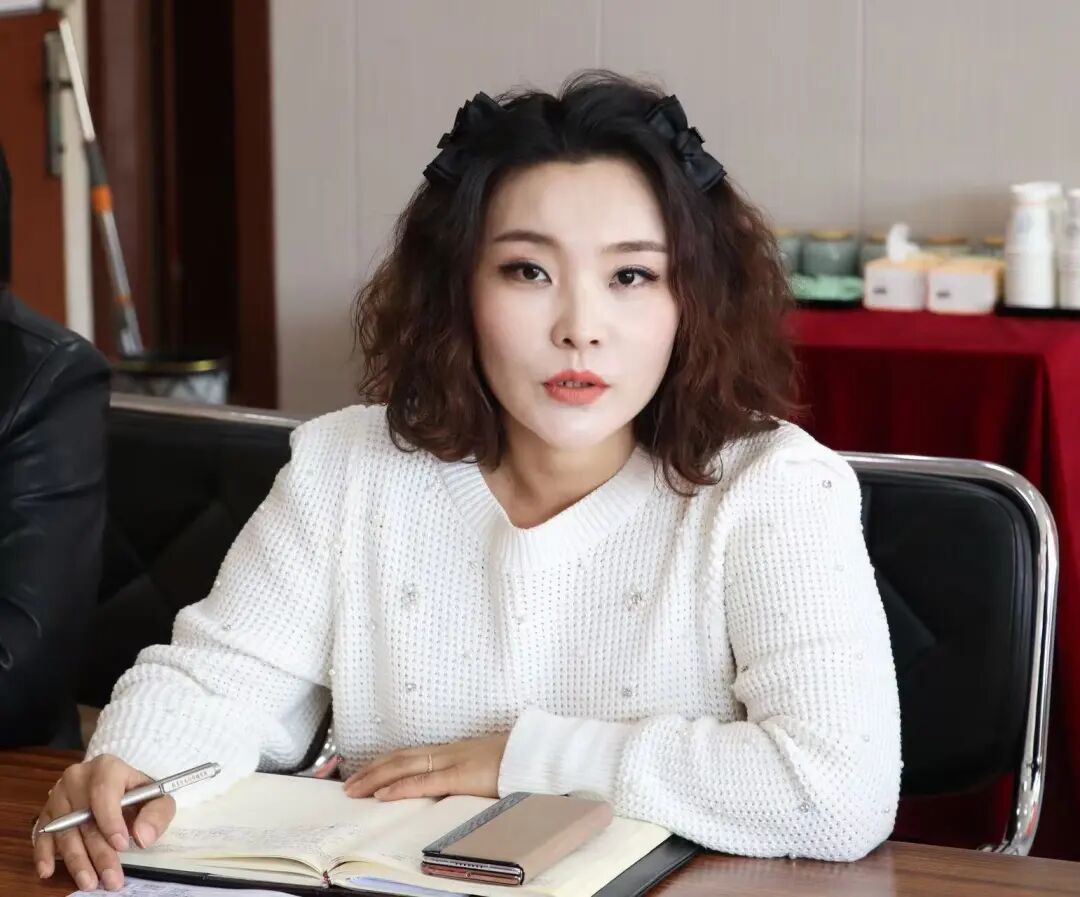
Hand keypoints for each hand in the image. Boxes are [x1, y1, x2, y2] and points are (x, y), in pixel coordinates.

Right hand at [32, 754, 175, 891]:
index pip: (104, 792)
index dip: (111, 820)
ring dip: (76, 861)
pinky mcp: (47, 813)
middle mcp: (78, 778)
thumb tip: (142, 837)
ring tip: (89, 883)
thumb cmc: (138, 794)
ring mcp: (59, 796)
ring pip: (65, 832)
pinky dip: (44, 854)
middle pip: (85, 818)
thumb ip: (156, 815)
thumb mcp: (157, 799)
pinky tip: (48, 871)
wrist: (119, 787)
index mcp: (107, 768)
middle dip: (98, 853)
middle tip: (110, 879)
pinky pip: (42, 835)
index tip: (121, 845)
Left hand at [343, 732, 509, 800]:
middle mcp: (450, 751)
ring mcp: (455, 761)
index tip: (367, 772)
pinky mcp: (463, 776)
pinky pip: (425, 782)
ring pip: (405, 766)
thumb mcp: (490, 766)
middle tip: (350, 784)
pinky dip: (400, 787)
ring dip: (376, 777)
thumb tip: (461, 787)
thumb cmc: (522, 763)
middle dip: (372, 769)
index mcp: (456, 750)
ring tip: (356, 789)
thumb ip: (471, 773)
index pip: (413, 754)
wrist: (542, 754)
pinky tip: (383, 794)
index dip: (387, 762)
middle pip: (401, 757)